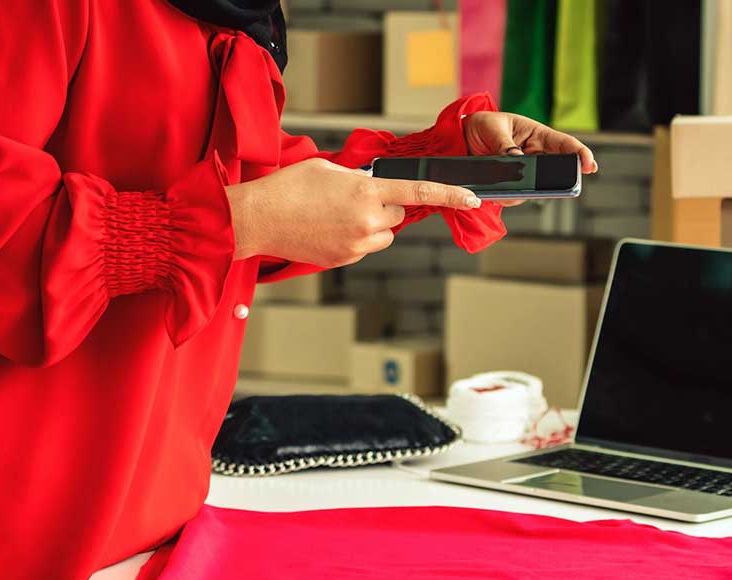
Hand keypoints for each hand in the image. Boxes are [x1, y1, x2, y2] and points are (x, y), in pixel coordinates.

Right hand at [226, 158, 480, 266]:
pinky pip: (364, 248)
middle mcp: (367, 221)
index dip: (450, 194)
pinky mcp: (344, 260)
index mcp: (366, 191)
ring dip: (373, 225)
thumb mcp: (328, 167)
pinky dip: (355, 239)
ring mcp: (356, 245)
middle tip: (354, 199)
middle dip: (386, 206)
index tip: (473, 198)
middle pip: (399, 215)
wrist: (258, 219)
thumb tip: (375, 185)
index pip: (418, 191)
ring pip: (384, 235)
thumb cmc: (288, 188)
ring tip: (337, 216)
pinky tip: (328, 229)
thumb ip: (359, 177)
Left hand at [463, 111, 597, 205]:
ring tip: (509, 190)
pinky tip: (496, 193)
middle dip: (559, 180)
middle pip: (555, 170)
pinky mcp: (511, 184)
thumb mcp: (492, 129)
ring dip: (526, 191)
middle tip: (562, 186)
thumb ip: (504, 145)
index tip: (590, 165)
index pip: (564, 144)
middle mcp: (535, 154)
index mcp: (537, 135)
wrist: (461, 138)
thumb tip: (517, 160)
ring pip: (536, 187)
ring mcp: (524, 172)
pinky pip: (515, 195)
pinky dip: (508, 197)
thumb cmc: (481, 126)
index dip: (580, 154)